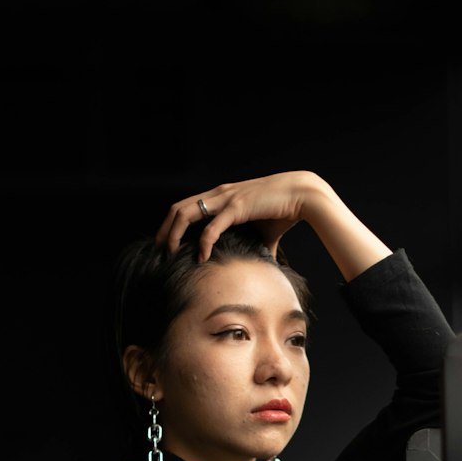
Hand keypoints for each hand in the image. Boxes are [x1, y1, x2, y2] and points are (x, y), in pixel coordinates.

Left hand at [155, 170, 332, 261]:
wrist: (303, 196)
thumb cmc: (284, 211)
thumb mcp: (263, 231)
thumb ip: (255, 246)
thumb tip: (259, 266)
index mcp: (221, 196)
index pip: (186, 207)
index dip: (172, 224)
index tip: (167, 244)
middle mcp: (219, 194)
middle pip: (178, 208)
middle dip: (164, 230)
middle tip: (159, 251)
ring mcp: (226, 198)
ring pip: (187, 214)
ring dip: (174, 235)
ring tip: (170, 253)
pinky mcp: (237, 207)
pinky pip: (212, 227)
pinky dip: (203, 243)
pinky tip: (201, 257)